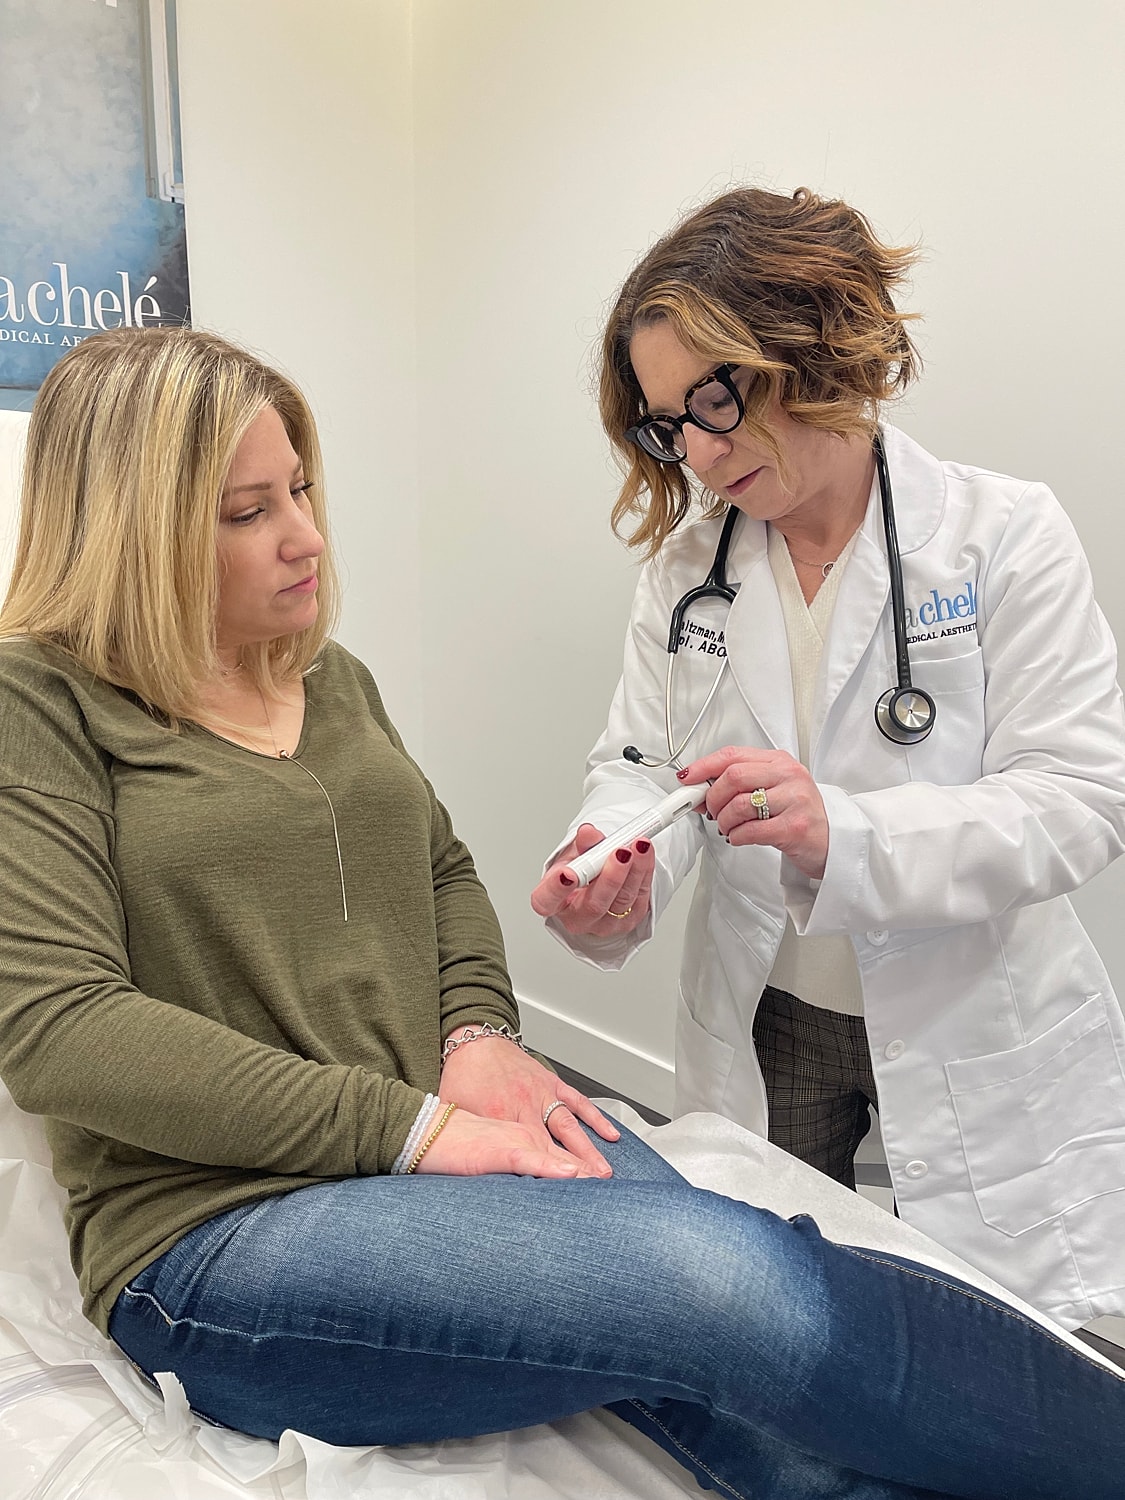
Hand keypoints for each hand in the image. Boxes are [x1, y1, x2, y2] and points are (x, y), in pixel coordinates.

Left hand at [439, 1031, 618, 1175]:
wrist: (473, 1042)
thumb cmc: (463, 1076)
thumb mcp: (456, 1111)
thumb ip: (469, 1138)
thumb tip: (467, 1166)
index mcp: (501, 1116)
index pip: (526, 1151)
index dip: (544, 1173)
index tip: (559, 1194)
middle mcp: (526, 1105)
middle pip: (554, 1143)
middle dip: (575, 1168)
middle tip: (594, 1189)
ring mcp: (542, 1093)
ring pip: (570, 1126)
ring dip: (589, 1149)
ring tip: (605, 1171)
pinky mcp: (551, 1082)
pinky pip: (577, 1102)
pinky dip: (595, 1118)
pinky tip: (610, 1134)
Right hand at [529, 823, 655, 936]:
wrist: (598, 883)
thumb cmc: (579, 871)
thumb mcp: (575, 853)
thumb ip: (582, 844)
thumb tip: (588, 833)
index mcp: (553, 902)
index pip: (547, 901)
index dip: (557, 889)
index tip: (567, 873)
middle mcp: (578, 918)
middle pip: (594, 905)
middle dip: (611, 877)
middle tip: (620, 852)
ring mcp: (605, 924)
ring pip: (622, 901)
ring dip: (635, 870)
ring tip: (639, 845)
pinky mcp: (629, 921)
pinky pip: (640, 898)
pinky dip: (644, 873)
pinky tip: (645, 854)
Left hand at [680, 746, 828, 879]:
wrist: (832, 840)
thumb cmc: (798, 813)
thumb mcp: (772, 788)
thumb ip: (740, 784)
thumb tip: (698, 789)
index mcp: (779, 761)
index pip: (733, 755)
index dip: (704, 766)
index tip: (687, 778)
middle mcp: (789, 775)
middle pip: (733, 777)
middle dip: (712, 798)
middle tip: (711, 811)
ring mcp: (794, 800)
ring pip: (738, 805)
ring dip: (723, 821)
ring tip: (728, 828)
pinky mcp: (795, 827)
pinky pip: (750, 830)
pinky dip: (736, 836)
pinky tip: (739, 837)